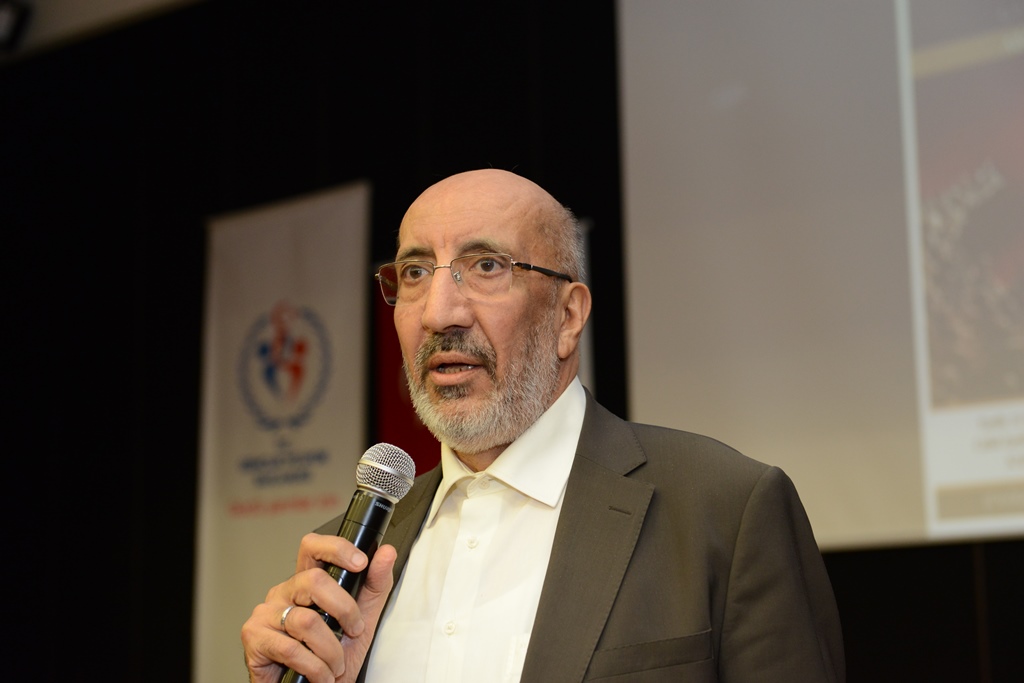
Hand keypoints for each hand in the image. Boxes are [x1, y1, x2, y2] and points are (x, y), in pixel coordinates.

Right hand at [241, 533, 397, 682]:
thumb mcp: (363, 618)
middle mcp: (283, 592)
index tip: (360, 562)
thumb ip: (375, 585)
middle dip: (345, 609)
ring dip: (331, 650)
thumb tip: (386, 553)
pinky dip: (315, 667)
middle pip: (314, 580)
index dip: (336, 549)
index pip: (313, 547)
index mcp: (306, 582)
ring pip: (306, 621)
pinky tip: (321, 675)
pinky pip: (291, 648)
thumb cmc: (332, 655)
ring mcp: (265, 613)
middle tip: (355, 630)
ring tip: (336, 665)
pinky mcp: (254, 638)